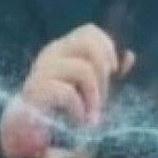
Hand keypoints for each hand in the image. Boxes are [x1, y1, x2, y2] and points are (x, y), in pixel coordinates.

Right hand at [0, 24, 133, 157]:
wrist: (27, 127)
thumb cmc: (61, 104)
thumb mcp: (89, 86)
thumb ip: (107, 71)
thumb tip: (129, 55)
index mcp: (63, 47)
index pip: (88, 30)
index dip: (107, 46)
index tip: (114, 71)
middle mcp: (51, 53)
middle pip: (87, 43)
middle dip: (103, 72)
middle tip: (102, 98)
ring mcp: (41, 70)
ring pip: (82, 70)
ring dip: (94, 97)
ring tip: (93, 115)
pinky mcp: (35, 91)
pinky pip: (67, 92)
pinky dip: (79, 109)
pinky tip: (79, 120)